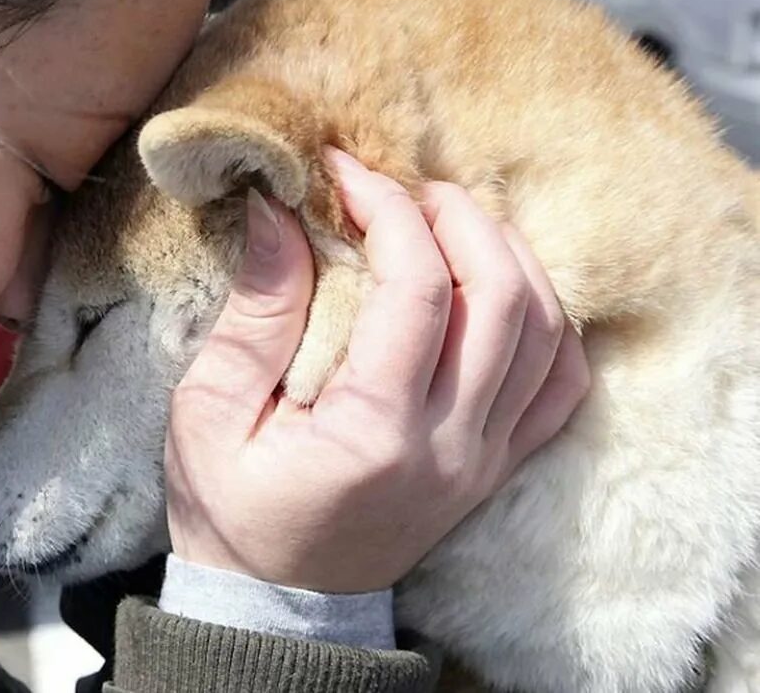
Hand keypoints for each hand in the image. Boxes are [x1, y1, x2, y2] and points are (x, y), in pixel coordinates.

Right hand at [164, 150, 589, 592]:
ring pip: (546, 331)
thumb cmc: (229, 507)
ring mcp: (485, 460)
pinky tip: (496, 285)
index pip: (416, 290)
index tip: (343, 170)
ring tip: (445, 221)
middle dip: (459, 216)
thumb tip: (280, 210)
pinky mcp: (497, 467)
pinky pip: (560, 382)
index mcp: (372, 434)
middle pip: (503, 297)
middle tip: (403, 185)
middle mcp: (449, 447)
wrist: (274, 600)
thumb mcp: (208, 411)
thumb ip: (255, 312)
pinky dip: (545, 319)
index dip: (386, 208)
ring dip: (507, 254)